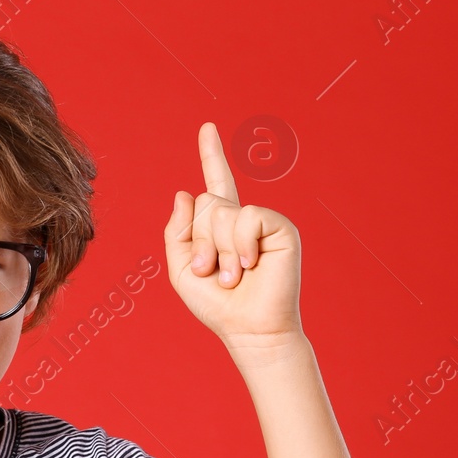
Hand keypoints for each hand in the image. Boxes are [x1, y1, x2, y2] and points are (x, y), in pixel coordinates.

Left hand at [163, 122, 302, 351]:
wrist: (248, 329)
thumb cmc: (218, 305)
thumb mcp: (182, 269)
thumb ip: (177, 231)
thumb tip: (186, 192)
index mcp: (221, 227)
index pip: (215, 184)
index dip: (211, 155)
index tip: (207, 128)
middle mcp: (243, 219)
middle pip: (206, 204)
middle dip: (200, 242)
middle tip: (212, 272)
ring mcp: (263, 222)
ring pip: (222, 212)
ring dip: (218, 250)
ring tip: (232, 275)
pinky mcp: (280, 228)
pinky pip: (247, 218)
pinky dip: (240, 246)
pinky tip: (250, 266)